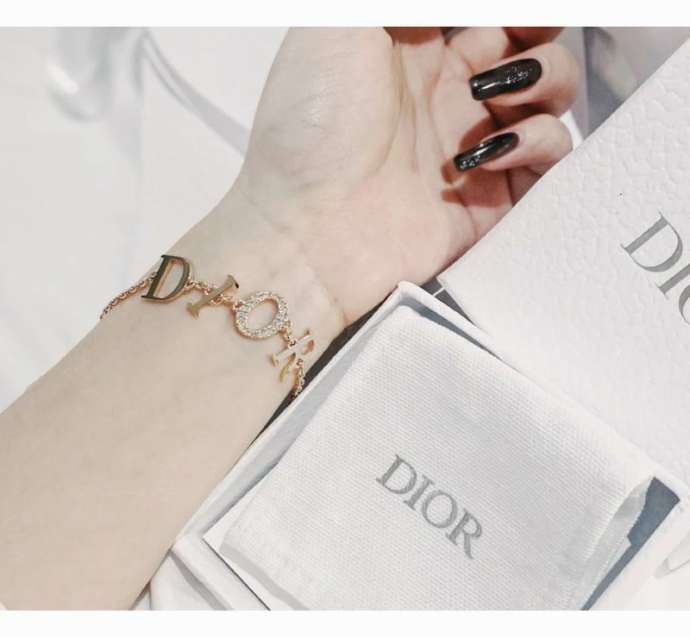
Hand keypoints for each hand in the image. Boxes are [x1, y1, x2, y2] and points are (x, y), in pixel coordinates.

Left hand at [232, 27, 577, 324]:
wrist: (310, 228)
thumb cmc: (311, 126)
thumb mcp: (338, 30)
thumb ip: (401, 5)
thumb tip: (450, 5)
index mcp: (414, 53)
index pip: (486, 17)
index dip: (513, 11)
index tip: (517, 11)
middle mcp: (448, 98)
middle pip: (527, 49)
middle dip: (538, 34)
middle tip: (524, 36)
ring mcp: (473, 146)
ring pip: (550, 99)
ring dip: (545, 81)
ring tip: (493, 96)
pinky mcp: (491, 199)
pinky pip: (549, 161)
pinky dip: (539, 143)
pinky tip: (490, 151)